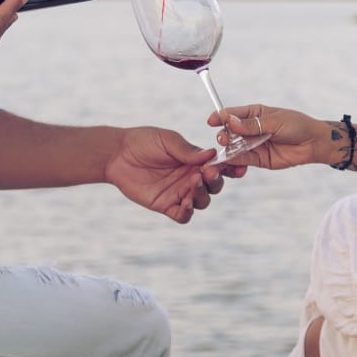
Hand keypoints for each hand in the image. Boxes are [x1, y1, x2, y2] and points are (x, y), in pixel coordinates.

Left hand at [105, 128, 225, 223]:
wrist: (117, 154)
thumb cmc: (143, 142)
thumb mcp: (168, 140)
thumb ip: (188, 151)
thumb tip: (212, 154)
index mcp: (195, 161)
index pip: (219, 166)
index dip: (231, 168)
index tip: (239, 166)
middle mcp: (190, 178)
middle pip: (214, 186)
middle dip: (216, 181)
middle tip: (209, 172)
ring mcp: (179, 192)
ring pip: (201, 201)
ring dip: (202, 195)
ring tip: (193, 183)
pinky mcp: (165, 205)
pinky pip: (183, 215)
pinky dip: (187, 212)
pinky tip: (184, 203)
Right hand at [208, 104, 327, 169]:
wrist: (314, 143)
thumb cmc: (296, 125)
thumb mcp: (274, 121)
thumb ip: (252, 125)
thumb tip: (230, 122)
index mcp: (254, 114)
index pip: (233, 114)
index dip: (220, 116)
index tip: (211, 121)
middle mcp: (251, 129)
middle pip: (230, 131)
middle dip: (224, 134)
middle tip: (224, 138)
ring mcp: (254, 144)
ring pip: (234, 146)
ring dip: (227, 149)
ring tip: (225, 150)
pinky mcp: (258, 159)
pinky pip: (243, 159)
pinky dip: (234, 161)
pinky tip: (228, 161)